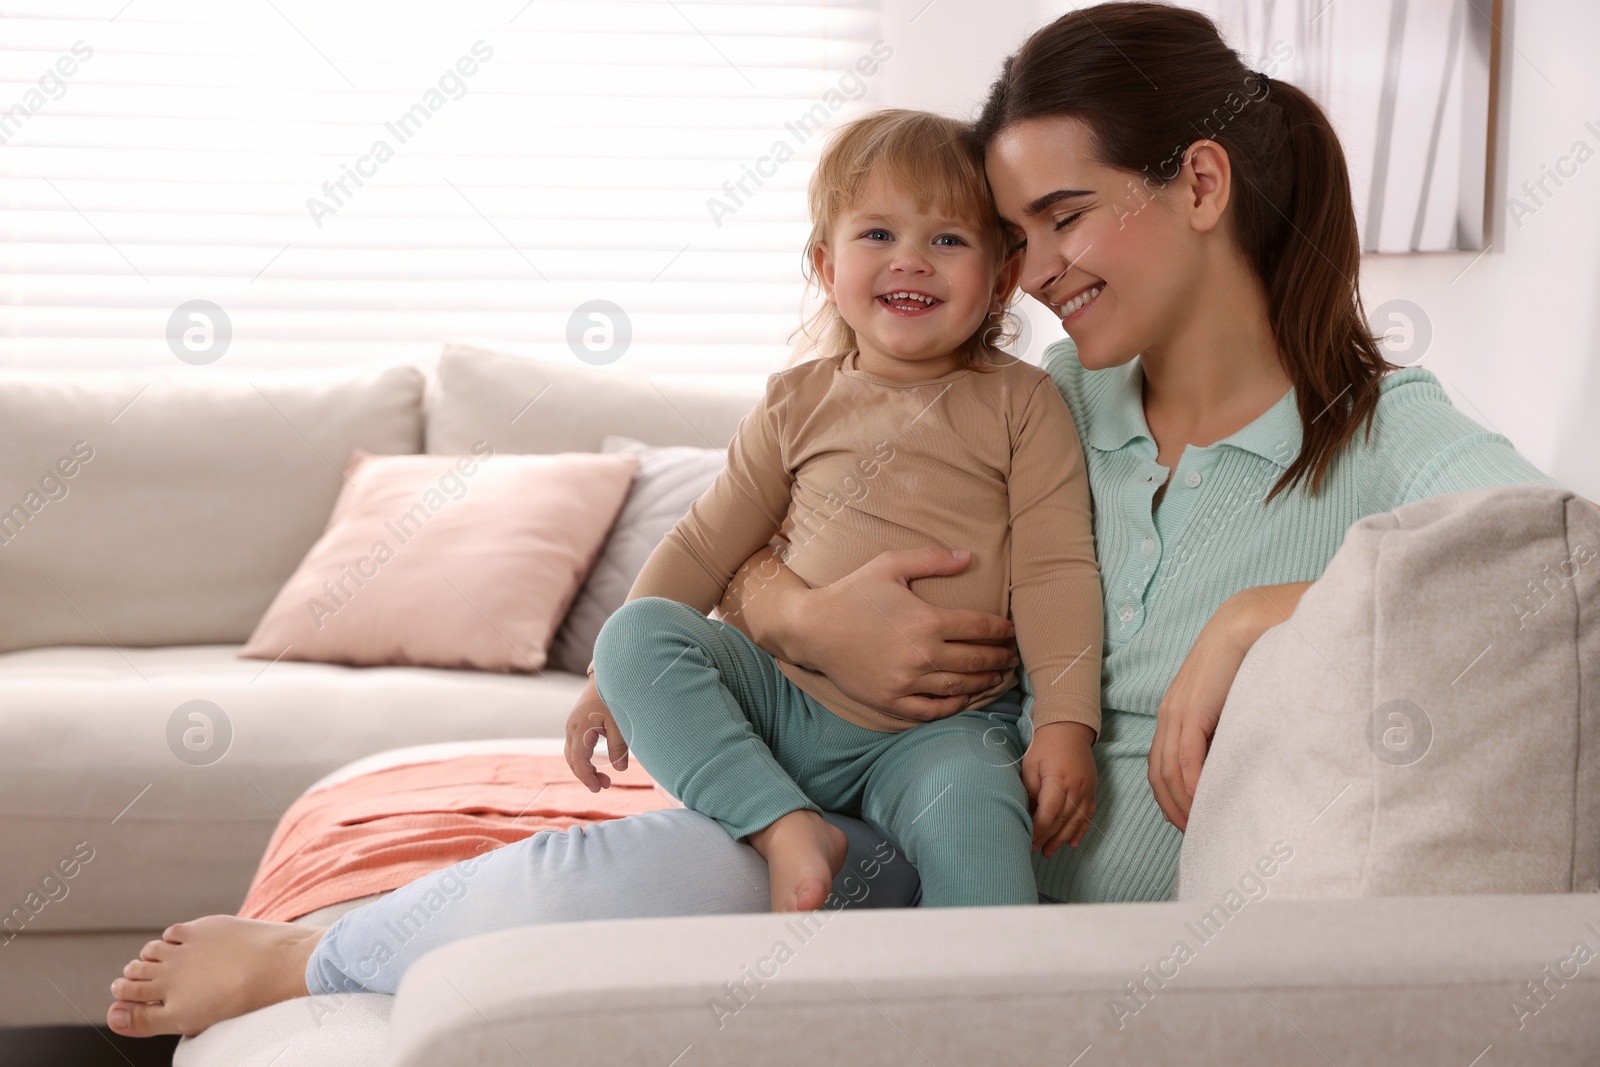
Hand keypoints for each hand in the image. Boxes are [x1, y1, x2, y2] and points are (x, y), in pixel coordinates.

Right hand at [563, 679, 628, 791]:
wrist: (608, 675)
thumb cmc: (614, 698)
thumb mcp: (620, 724)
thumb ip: (619, 747)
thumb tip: (620, 769)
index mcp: (580, 730)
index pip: (579, 762)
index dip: (587, 778)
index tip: (598, 789)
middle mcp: (571, 728)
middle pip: (572, 760)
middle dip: (586, 776)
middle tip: (604, 786)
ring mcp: (572, 725)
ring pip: (571, 754)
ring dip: (584, 768)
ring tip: (603, 778)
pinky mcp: (576, 722)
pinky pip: (575, 746)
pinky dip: (583, 758)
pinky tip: (597, 762)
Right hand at [762, 547, 1019, 721]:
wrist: (812, 629)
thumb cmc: (852, 593)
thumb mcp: (890, 565)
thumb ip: (931, 560)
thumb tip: (968, 557)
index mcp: (927, 621)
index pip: (980, 628)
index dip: (1002, 630)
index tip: (1011, 631)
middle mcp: (922, 654)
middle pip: (977, 660)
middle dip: (1001, 658)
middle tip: (1013, 657)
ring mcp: (907, 681)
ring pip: (960, 686)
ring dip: (985, 682)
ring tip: (998, 677)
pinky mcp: (892, 700)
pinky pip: (932, 709)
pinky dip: (954, 705)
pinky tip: (964, 697)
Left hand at [1023, 721, 1096, 856]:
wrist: (1069, 729)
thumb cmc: (1044, 746)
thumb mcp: (1030, 765)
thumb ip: (1030, 790)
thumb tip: (1027, 815)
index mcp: (1058, 779)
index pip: (1049, 812)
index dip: (1038, 829)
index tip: (1028, 840)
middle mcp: (1076, 787)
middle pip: (1062, 820)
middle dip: (1048, 838)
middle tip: (1035, 850)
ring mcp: (1087, 789)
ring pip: (1076, 821)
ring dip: (1062, 839)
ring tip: (1049, 852)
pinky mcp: (1093, 790)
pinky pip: (1088, 815)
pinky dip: (1081, 830)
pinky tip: (1072, 843)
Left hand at [1149, 583, 1308, 830]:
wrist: (1253, 622)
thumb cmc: (1254, 660)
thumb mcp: (1235, 702)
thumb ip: (1230, 729)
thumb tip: (1242, 761)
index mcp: (1177, 713)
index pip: (1163, 768)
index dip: (1173, 800)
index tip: (1193, 825)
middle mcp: (1169, 716)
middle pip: (1159, 778)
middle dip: (1174, 812)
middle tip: (1197, 839)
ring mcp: (1176, 714)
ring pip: (1168, 775)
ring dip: (1183, 807)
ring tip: (1204, 830)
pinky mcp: (1191, 712)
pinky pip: (1184, 761)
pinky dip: (1193, 788)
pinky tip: (1207, 806)